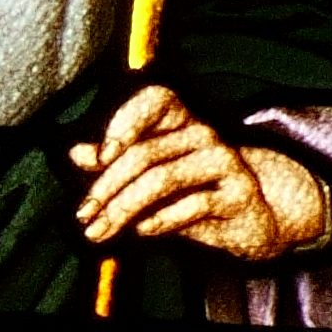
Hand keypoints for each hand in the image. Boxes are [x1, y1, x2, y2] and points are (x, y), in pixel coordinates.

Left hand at [72, 83, 331, 260]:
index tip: (101, 157)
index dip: (126, 122)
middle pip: (146, 153)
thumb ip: (115, 163)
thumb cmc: (197, 192)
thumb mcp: (154, 175)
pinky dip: (160, 221)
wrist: (256, 218)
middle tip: (85, 214)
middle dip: (107, 187)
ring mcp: (225, 163)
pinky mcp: (239, 196)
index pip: (155, 100)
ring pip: (163, 180)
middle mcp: (204, 135)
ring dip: (124, 208)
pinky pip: (192, 206)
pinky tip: (141, 231)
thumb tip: (76, 154)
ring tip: (100, 230)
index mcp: (183, 120)